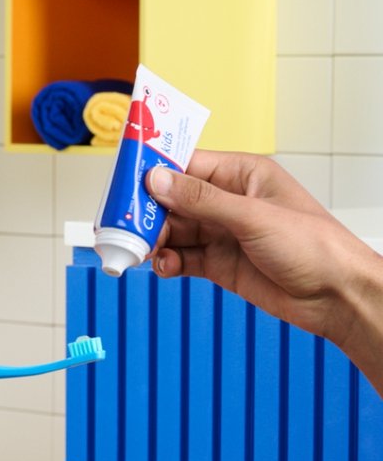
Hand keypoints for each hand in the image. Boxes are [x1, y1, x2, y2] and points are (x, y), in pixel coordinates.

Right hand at [146, 150, 382, 366]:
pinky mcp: (219, 264)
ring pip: (173, 231)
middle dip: (148, 213)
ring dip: (154, 240)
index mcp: (241, 175)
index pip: (186, 165)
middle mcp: (228, 202)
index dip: (154, 171)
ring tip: (142, 250)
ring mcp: (222, 234)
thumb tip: (158, 181)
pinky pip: (181, 258)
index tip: (126, 181)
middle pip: (172, 201)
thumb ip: (202, 200)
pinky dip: (167, 262)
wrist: (335, 296)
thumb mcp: (252, 217)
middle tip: (126, 225)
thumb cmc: (315, 246)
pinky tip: (163, 266)